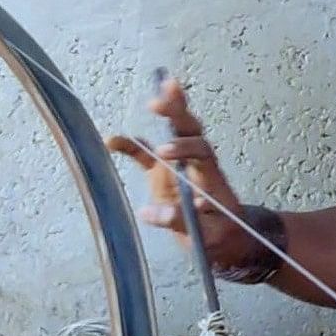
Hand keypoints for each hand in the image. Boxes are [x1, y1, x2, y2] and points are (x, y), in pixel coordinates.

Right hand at [104, 78, 271, 273]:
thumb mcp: (208, 236)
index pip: (201, 152)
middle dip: (177, 112)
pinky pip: (144, 155)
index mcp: (211, 176)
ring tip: (152, 99)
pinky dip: (129, 146)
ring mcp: (179, 165)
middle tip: (159, 101)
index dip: (184, 148)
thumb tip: (148, 212)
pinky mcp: (162, 174)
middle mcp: (196, 163)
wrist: (224, 237)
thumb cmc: (221, 234)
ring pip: (174, 131)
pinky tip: (111, 141)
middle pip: (191, 130)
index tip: (163, 154)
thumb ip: (181, 222)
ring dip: (166, 112)